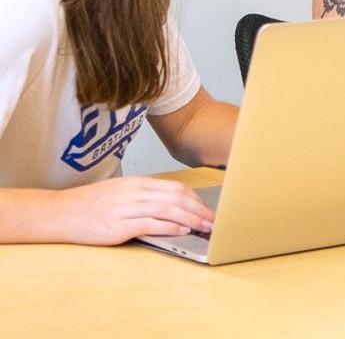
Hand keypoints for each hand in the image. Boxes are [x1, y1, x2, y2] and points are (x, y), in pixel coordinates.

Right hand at [53, 176, 214, 245]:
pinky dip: (169, 227)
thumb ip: (145, 196)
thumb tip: (172, 206)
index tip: (208, 209)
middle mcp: (135, 192)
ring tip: (204, 228)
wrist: (61, 212)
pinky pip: (149, 224)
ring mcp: (126, 208)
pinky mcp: (118, 225)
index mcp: (138, 183)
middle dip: (199, 210)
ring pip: (167, 210)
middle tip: (214, 221)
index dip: (195, 199)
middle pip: (176, 198)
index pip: (176, 187)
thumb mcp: (121, 191)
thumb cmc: (91, 204)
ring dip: (191, 219)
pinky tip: (181, 231)